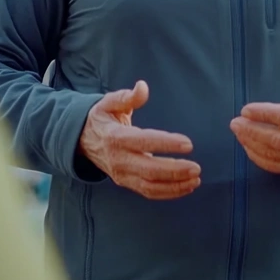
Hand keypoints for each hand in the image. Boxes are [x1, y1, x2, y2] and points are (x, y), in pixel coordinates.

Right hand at [78, 81, 200, 199]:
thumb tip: (143, 87)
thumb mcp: (109, 103)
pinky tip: (186, 187)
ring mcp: (122, 174)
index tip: (188, 144)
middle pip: (149, 169)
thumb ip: (127, 96)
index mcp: (115, 137)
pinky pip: (148, 192)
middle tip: (196, 167)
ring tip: (195, 180)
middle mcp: (119, 159)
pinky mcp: (126, 183)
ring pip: (150, 186)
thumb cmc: (102, 118)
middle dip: (174, 170)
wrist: (83, 141)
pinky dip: (168, 193)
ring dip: (174, 186)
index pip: (144, 142)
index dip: (166, 144)